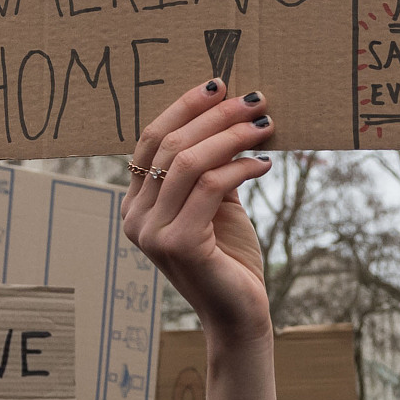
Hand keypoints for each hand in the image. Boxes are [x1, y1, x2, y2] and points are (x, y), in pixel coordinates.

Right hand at [120, 82, 277, 343]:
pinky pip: (210, 187)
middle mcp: (135, 217)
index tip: (219, 84)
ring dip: (231, 136)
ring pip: (189, 162)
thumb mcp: (215, 206)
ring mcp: (152, 233)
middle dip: (214, 115)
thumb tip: (229, 115)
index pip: (150, 140)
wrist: (240, 315)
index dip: (183, 107)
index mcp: (136, 205)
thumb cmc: (230, 259)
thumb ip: (210, 169)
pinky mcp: (179, 244)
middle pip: (169, 145)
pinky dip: (240, 167)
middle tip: (253, 99)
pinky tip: (264, 163)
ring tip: (265, 126)